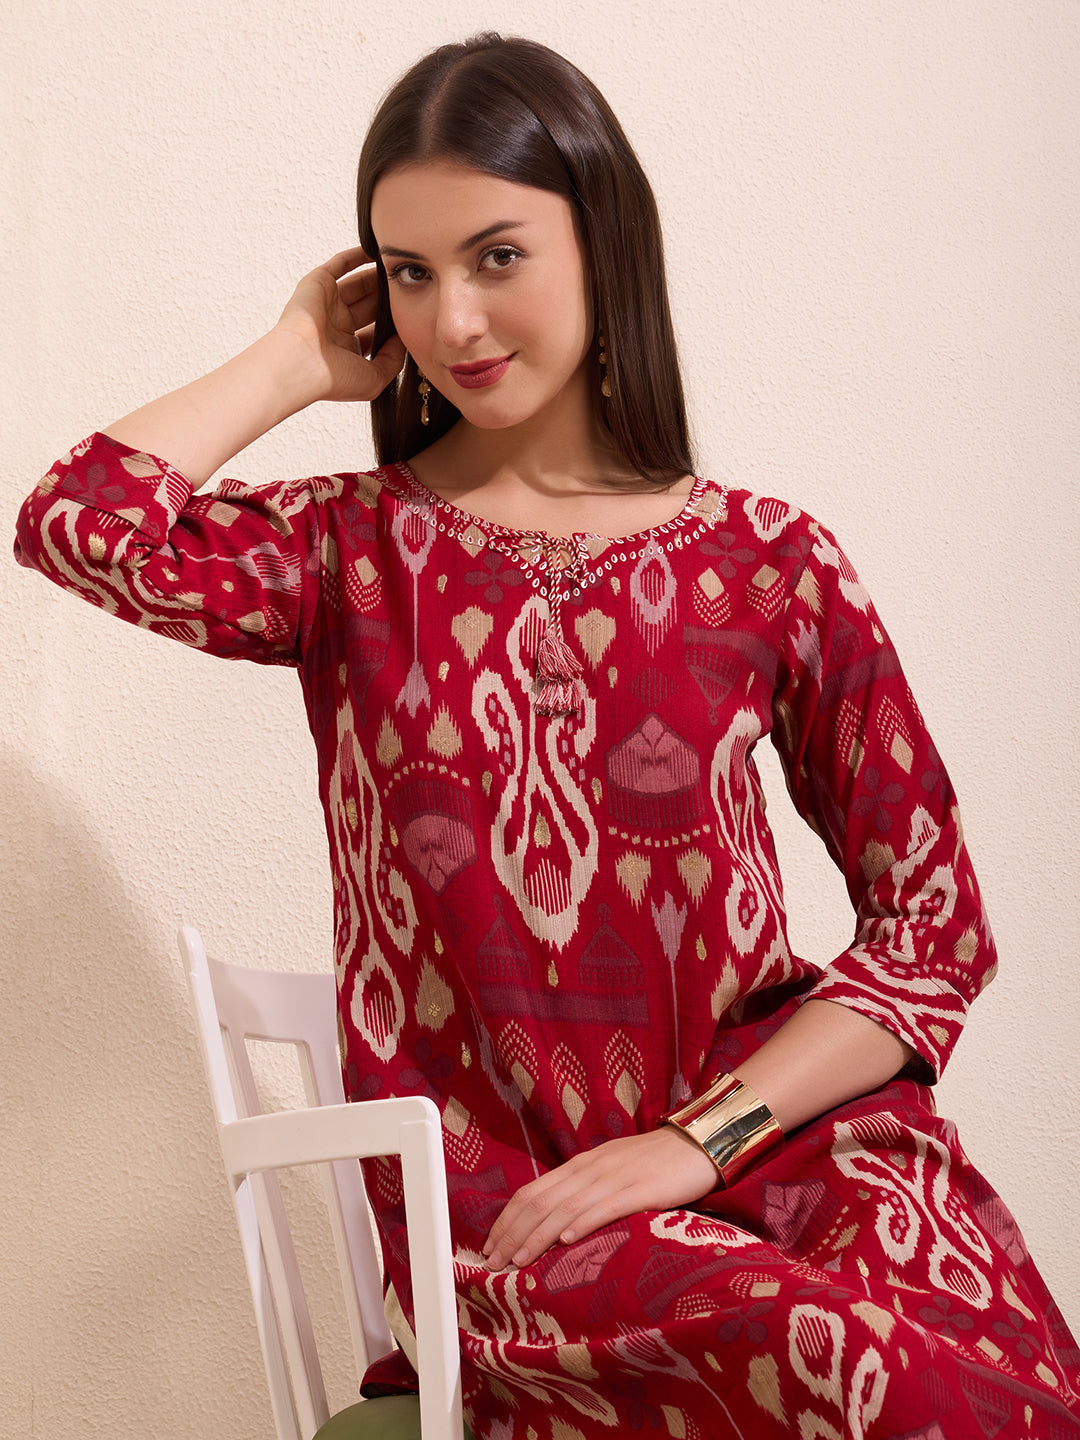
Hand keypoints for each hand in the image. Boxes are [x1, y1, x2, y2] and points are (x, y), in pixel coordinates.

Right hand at [273, 246, 405, 404]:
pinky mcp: (317, 284)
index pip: (373, 332)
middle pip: (369, 305)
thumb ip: (393, 360)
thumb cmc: (333, 378)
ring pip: (357, 284)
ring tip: (398, 268)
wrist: (301, 362)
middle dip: (387, 298)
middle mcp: (335, 326)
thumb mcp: (375, 379)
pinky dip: (357, 256)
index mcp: (346, 350)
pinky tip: (377, 251)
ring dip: (376, 277)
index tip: (412, 316)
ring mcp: (326, 304)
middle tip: (409, 287)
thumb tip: (402, 340)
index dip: (392, 324)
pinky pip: (340, 264)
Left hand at [482, 1127, 718, 1270]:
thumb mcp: (611, 1171)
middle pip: (541, 1201)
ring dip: (537, 1236)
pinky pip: (605, 1207)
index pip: (533, 1191)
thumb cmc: (654, 1164)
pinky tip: (565, 1241)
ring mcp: (614, 1178)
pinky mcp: (640, 1190)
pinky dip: (582, 1224)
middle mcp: (591, 1169)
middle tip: (491, 1263)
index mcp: (581, 1164)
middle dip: (512, 1233)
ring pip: (565, 1208)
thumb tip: (554, 1222)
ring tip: (517, 1261)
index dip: (508, 1219)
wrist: (696, 1145)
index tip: (490, 1246)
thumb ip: (585, 1190)